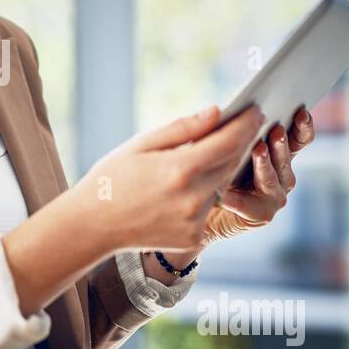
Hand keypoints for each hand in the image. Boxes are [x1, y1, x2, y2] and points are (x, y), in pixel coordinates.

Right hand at [74, 101, 265, 254]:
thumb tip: (217, 112)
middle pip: (231, 163)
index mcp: (180, 169)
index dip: (246, 125)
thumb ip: (183, 128)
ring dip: (222, 168)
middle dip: (240, 143)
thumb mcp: (141, 144)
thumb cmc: (111, 178)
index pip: (229, 142)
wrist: (92, 225)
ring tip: (216, 151)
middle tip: (245, 125)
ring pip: (221, 186)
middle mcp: (193, 198)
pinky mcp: (193, 237)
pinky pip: (208, 209)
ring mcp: (194, 221)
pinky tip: (189, 185)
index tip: (256, 111)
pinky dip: (204, 194)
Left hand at [200, 105, 314, 245]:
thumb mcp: (220, 142)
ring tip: (257, 150)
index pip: (299, 138)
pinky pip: (248, 205)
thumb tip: (231, 109)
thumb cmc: (210, 167)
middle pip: (286, 157)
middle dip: (281, 143)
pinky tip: (223, 192)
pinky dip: (236, 198)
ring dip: (265, 165)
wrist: (199, 203)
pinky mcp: (262, 214)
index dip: (303, 126)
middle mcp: (282, 174)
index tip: (301, 112)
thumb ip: (231, 128)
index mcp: (279, 152)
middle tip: (276, 131)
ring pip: (271, 178)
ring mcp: (275, 195)